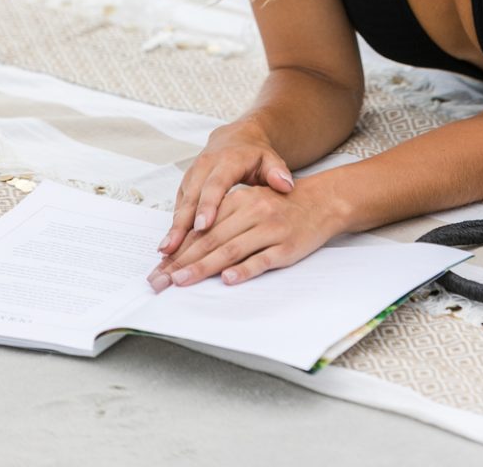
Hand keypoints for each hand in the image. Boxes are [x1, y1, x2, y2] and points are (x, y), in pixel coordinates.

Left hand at [146, 176, 339, 289]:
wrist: (322, 201)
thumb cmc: (280, 205)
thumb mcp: (250, 204)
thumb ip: (224, 222)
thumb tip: (189, 249)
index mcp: (240, 200)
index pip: (203, 228)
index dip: (179, 249)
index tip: (159, 268)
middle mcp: (252, 212)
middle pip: (211, 240)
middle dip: (182, 262)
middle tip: (159, 281)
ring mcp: (270, 230)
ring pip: (231, 250)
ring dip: (204, 267)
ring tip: (182, 281)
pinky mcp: (286, 247)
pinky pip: (262, 259)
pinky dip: (244, 270)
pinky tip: (228, 279)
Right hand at [156, 121, 294, 258]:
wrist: (235, 139)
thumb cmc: (255, 155)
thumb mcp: (271, 159)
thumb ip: (278, 172)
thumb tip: (286, 185)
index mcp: (227, 161)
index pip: (216, 185)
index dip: (208, 205)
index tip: (203, 226)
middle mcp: (205, 167)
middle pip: (192, 197)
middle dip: (182, 222)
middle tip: (174, 247)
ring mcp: (192, 175)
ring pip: (181, 203)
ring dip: (173, 228)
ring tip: (165, 251)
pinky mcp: (185, 185)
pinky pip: (178, 207)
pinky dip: (173, 226)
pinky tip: (168, 247)